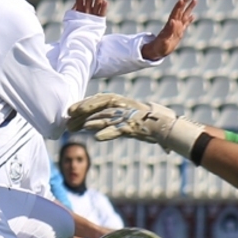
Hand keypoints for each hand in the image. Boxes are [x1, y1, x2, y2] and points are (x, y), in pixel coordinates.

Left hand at [67, 93, 204, 155]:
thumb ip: (113, 123)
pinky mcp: (135, 127)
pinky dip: (108, 133)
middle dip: (83, 111)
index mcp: (123, 101)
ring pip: (107, 117)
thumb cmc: (149, 123)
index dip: (84, 104)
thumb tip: (94, 131)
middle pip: (99, 106)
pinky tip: (97, 138)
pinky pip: (120, 130)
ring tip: (77, 128)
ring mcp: (130, 116)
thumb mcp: (128, 120)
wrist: (169, 127)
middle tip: (68, 119)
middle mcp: (124, 106)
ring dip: (91, 122)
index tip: (69, 110)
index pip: (100, 99)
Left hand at [141, 0, 196, 60]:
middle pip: (180, 10)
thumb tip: (173, 21)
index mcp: (170, 25)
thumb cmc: (159, 47)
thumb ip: (169, 30)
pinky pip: (185, 24)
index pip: (175, 13)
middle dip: (184, 2)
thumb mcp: (164, 40)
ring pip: (184, 15)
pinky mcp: (179, 33)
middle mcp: (174, 24)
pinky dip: (189, 19)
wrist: (157, 51)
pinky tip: (193, 15)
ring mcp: (177, 28)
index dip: (178, 6)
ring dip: (189, 8)